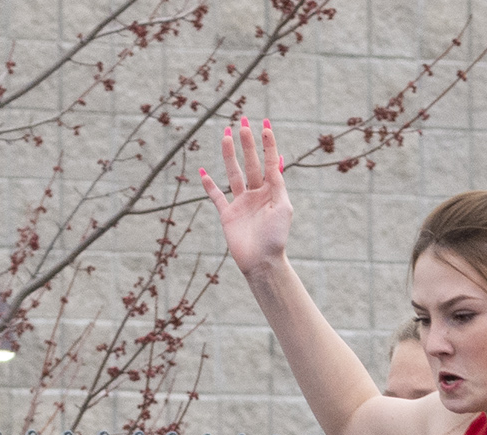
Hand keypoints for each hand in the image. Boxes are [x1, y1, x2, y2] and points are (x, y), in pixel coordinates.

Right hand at [199, 117, 292, 276]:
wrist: (262, 262)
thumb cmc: (276, 236)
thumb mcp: (283, 207)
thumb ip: (278, 184)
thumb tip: (277, 161)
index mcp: (272, 192)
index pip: (270, 162)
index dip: (268, 143)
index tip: (265, 124)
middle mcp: (256, 194)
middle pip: (250, 163)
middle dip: (247, 143)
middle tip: (242, 121)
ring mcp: (241, 203)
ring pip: (233, 173)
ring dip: (229, 155)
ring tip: (225, 134)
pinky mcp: (227, 215)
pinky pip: (216, 197)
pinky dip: (209, 185)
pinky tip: (203, 172)